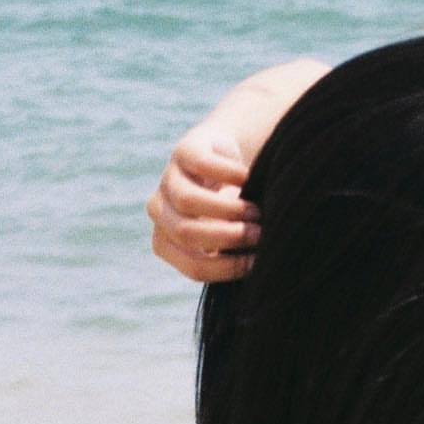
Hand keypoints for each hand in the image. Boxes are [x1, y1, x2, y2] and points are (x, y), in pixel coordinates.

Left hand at [146, 123, 261, 282]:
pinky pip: (203, 165)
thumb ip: (234, 255)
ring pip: (188, 201)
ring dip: (229, 210)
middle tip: (260, 235)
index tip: (258, 262)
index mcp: (167, 241)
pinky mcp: (184, 151)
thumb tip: (263, 272)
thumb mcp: (229, 236)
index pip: (194, 266)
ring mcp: (168, 179)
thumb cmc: (233, 209)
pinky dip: (230, 175)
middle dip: (228, 237)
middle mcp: (160, 211)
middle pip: (186, 233)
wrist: (228, 159)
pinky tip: (250, 179)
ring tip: (258, 212)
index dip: (228, 268)